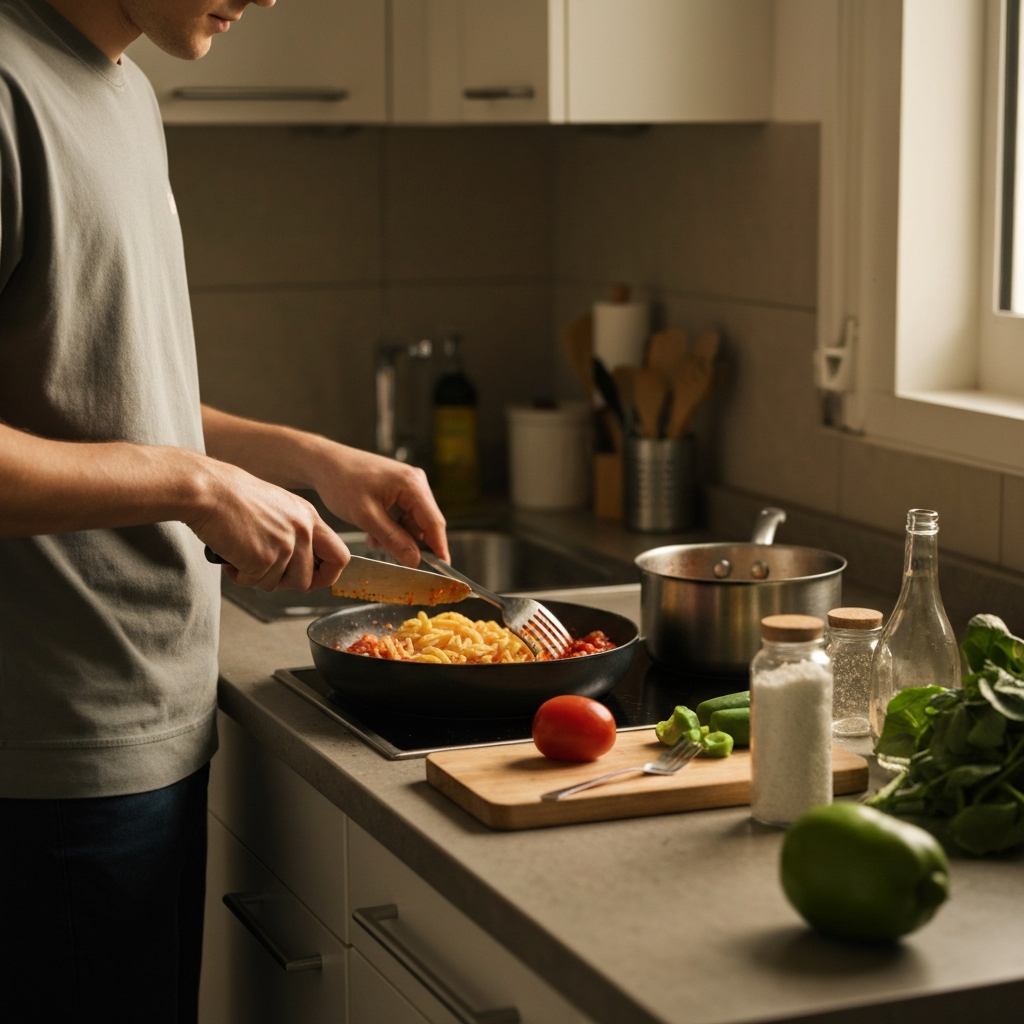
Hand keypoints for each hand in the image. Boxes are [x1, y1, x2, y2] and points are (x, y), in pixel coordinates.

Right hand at [186, 458, 349, 590]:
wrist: (208, 490)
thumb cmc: (233, 497)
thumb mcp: (278, 508)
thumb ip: (294, 533)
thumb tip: (299, 564)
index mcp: (309, 517)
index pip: (340, 557)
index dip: (327, 575)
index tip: (312, 579)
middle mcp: (302, 531)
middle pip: (307, 580)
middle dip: (283, 582)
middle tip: (262, 568)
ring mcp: (285, 545)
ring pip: (278, 585)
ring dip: (257, 577)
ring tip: (242, 555)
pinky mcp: (264, 558)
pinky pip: (254, 582)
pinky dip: (239, 575)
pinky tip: (231, 554)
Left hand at [309, 444, 448, 567]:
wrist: (324, 464)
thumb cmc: (341, 482)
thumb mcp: (366, 517)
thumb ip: (393, 539)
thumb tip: (414, 560)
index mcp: (412, 484)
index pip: (434, 522)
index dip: (439, 548)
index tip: (442, 569)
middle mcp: (415, 482)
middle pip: (426, 523)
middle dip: (413, 543)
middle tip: (400, 562)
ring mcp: (408, 484)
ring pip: (414, 521)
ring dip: (399, 536)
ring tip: (375, 540)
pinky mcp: (399, 488)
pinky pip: (404, 514)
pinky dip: (393, 527)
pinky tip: (375, 532)